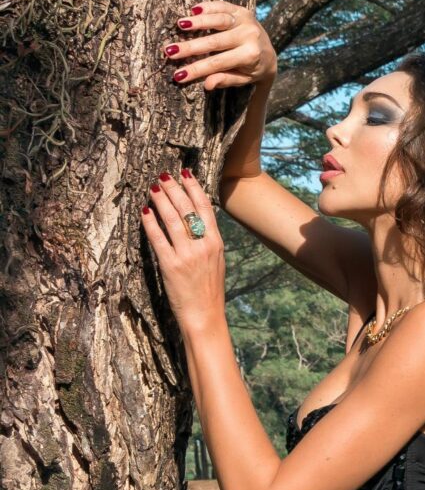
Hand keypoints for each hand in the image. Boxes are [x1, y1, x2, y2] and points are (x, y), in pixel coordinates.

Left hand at [141, 168, 226, 336]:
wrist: (205, 316)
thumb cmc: (209, 290)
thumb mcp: (215, 261)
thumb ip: (207, 240)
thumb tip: (194, 220)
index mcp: (216, 242)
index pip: (204, 207)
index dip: (193, 187)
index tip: (184, 173)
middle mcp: (203, 245)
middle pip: (187, 209)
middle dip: (173, 189)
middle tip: (162, 176)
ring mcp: (187, 255)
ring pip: (172, 220)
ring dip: (161, 201)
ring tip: (152, 188)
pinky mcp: (171, 265)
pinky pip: (158, 238)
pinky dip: (150, 223)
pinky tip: (144, 212)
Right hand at [158, 0, 277, 95]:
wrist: (270, 54)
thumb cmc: (251, 69)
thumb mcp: (242, 79)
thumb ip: (226, 80)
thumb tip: (207, 85)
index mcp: (250, 56)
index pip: (218, 63)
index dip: (196, 69)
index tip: (177, 75)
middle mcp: (250, 36)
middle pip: (214, 42)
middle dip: (190, 47)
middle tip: (169, 51)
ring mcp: (247, 21)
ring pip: (219, 20)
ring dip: (198, 22)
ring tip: (179, 25)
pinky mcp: (242, 10)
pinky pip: (223, 6)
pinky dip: (208, 7)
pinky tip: (192, 10)